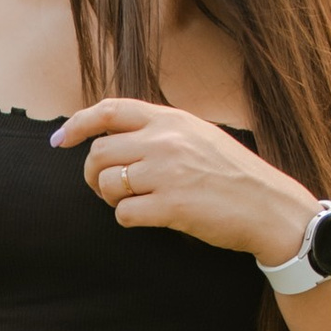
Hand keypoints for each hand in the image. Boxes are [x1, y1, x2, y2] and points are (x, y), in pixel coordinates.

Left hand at [50, 99, 319, 264]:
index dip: (77, 124)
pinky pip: (124, 214)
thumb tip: (115, 137)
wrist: (270, 207)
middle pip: (99, 153)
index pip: (109, 110)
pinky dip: (128, 220)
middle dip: (94, 176)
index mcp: (171, 119)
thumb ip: (161, 131)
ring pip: (106, 183)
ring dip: (110, 198)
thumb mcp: (198, 136)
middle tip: (109, 190)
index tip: (60, 141)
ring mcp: (167, 172)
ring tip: (133, 203)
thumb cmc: (234, 176)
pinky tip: (148, 219)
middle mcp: (165, 140)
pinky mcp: (171, 205)